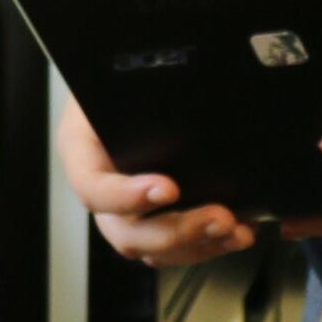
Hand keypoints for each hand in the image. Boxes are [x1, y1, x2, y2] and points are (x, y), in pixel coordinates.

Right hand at [57, 88, 321, 269]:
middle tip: (219, 217)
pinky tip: (239, 232)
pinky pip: (176, 246)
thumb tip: (180, 95)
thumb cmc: (126, 74)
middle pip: (126, 231)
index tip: (169, 189)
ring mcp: (129, 208)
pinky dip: (209, 244)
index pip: (93, 187)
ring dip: (198, 244)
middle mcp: (102, 186)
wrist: (133, 80)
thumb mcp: (125, 75)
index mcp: (82, 151)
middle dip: (177, 231)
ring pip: (154, 248)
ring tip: (236, 229)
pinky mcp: (158, 216)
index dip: (127, 196)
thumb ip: (143, 91)